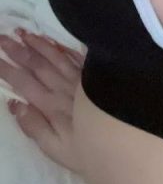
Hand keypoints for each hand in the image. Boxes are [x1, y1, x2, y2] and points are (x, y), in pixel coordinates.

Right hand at [0, 28, 84, 173]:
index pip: (23, 83)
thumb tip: (13, 103)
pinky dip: (60, 46)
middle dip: (17, 50)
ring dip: (36, 43)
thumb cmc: (90, 150)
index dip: (7, 70)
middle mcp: (63, 88)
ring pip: (54, 56)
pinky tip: (50, 38)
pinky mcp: (95, 74)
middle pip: (37, 65)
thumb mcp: (56, 149)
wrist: (129, 142)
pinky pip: (74, 56)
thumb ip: (33, 126)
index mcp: (51, 106)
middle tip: (1, 37)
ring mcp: (80, 78)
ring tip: (21, 32)